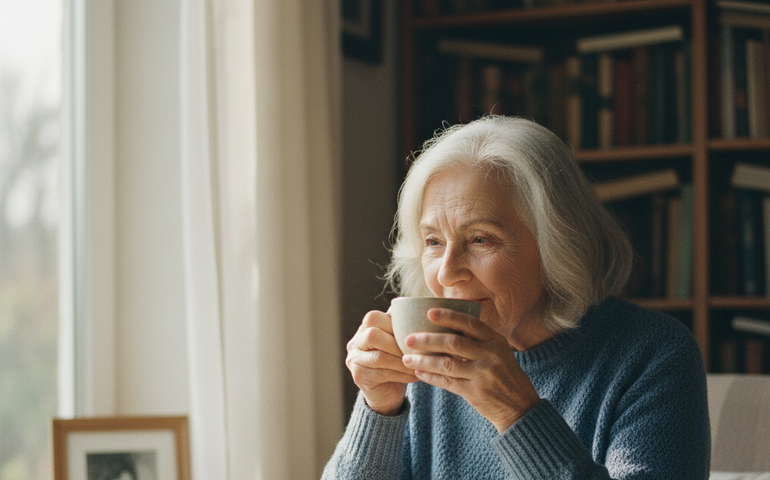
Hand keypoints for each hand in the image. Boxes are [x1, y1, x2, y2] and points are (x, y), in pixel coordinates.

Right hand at [346, 310, 418, 415]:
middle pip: (372, 335)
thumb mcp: (399, 340)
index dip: (396, 325)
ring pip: (379, 357)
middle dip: (397, 344)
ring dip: (402, 362)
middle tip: (415, 352)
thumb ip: (402, 325)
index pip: (375, 318)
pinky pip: (382, 374)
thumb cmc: (397, 360)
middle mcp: (355, 342)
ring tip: (418, 365)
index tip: (416, 334)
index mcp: (364, 328)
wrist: (388, 391)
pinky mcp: (359, 377)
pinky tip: (414, 376)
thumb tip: (419, 308)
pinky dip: (401, 374)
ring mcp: (354, 360)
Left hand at [401, 308, 539, 432]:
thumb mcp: (499, 352)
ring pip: (447, 364)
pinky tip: (418, 372)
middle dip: (428, 340)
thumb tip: (446, 326)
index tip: (429, 312)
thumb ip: (479, 340)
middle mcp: (491, 355)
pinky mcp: (476, 392)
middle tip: (408, 339)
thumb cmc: (504, 375)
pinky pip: (447, 382)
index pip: (470, 324)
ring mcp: (483, 374)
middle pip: (454, 343)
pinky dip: (431, 377)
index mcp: (496, 341)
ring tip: (407, 358)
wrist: (520, 406)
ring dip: (424, 360)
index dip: (449, 316)